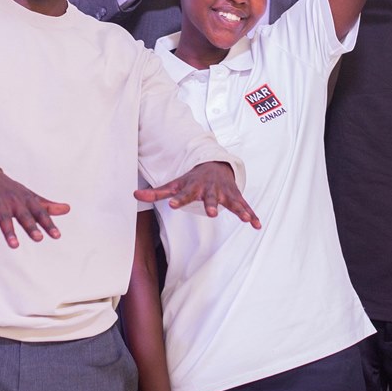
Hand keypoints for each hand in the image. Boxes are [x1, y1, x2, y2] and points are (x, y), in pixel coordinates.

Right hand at [0, 163, 70, 247]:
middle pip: (23, 215)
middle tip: (39, 238)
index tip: (57, 235)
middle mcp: (14, 201)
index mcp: (26, 200)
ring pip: (4, 218)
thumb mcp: (30, 196)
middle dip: (31, 226)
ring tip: (14, 245)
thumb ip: (47, 206)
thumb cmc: (11, 189)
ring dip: (9, 232)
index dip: (48, 224)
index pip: (39, 213)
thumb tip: (68, 209)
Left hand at [135, 162, 259, 226]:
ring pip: (232, 202)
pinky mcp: (236, 197)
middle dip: (211, 204)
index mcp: (194, 188)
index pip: (184, 194)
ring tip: (245, 218)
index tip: (172, 204)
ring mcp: (224, 193)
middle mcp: (210, 190)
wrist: (215, 165)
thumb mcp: (174, 184)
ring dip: (238, 209)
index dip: (179, 200)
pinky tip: (257, 225)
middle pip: (210, 199)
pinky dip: (252, 215)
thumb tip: (134, 195)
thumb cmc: (192, 179)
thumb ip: (156, 193)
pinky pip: (245, 207)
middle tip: (211, 213)